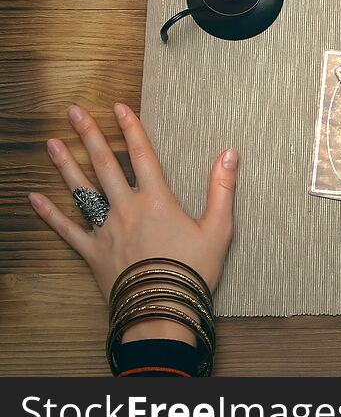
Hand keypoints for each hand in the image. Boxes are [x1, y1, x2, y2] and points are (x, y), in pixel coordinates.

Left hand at [28, 103, 238, 343]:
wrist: (163, 309)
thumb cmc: (194, 270)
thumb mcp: (219, 228)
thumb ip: (222, 188)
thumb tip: (230, 154)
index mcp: (157, 201)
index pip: (142, 155)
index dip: (131, 129)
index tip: (118, 107)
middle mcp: (127, 208)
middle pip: (105, 165)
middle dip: (89, 136)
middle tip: (73, 112)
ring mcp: (106, 230)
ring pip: (81, 191)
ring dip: (66, 165)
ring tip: (51, 144)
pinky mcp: (93, 252)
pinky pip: (66, 229)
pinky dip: (49, 214)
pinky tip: (34, 198)